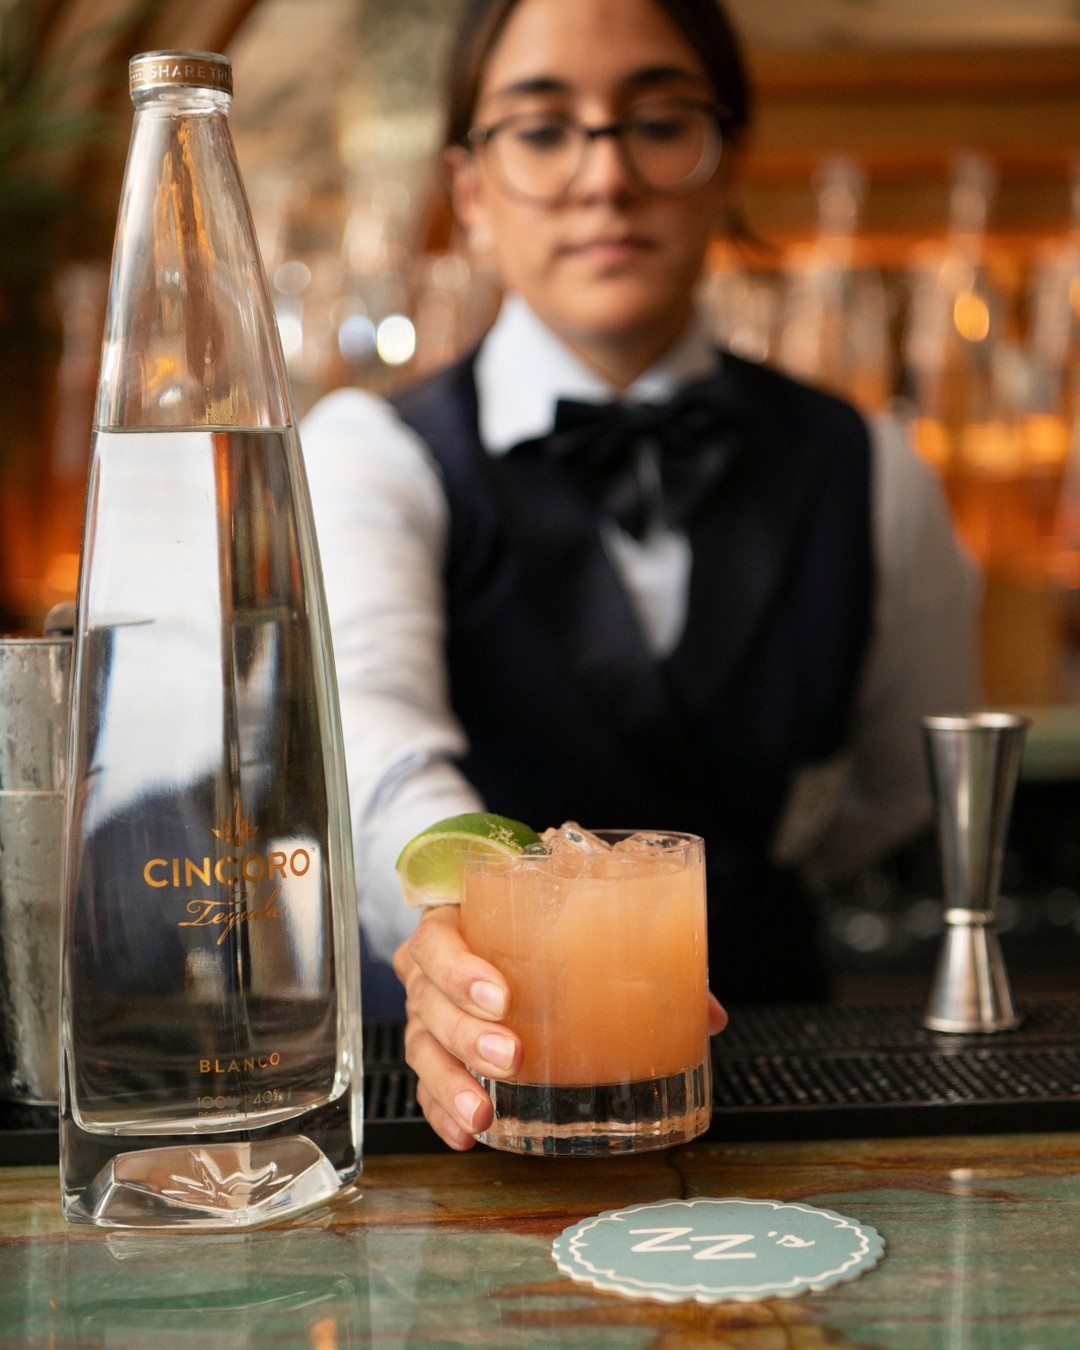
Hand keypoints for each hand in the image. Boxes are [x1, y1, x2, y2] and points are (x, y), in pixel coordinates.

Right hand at [393, 905, 728, 1149]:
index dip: (461, 968)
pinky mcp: (436, 1052)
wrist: (506, 922)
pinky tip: (468, 1134)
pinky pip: (426, 1085)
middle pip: (428, 998)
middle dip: (466, 1031)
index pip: (439, 939)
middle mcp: (433, 967)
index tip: (503, 995)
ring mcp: (430, 1011)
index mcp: (460, 919)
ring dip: (451, 1081)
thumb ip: (639, 955)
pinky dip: (442, 1111)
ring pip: (422, 1046)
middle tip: (512, 1055)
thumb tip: (709, 1016)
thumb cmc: (540, 922)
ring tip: (484, 1112)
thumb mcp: (579, 922)